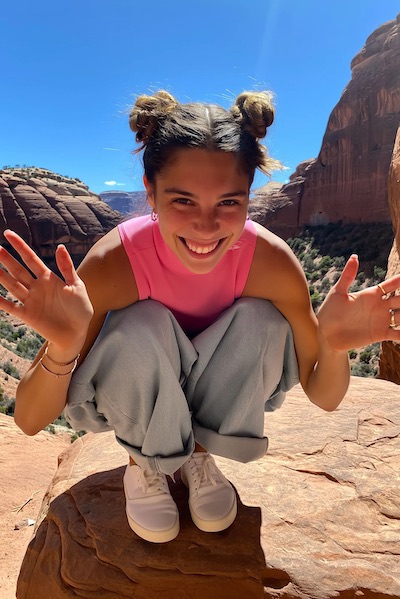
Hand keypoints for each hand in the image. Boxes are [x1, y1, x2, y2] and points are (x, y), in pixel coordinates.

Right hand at [0, 230, 93, 352]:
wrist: (77, 332)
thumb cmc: (80, 308)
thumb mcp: (77, 285)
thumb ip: (66, 267)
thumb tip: (59, 247)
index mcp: (48, 278)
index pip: (30, 259)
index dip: (20, 246)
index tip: (8, 234)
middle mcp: (36, 287)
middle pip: (18, 270)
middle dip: (6, 259)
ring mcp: (31, 301)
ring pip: (12, 285)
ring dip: (1, 276)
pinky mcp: (28, 315)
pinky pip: (11, 306)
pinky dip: (0, 301)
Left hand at [317, 254, 399, 351]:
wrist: (326, 334)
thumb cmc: (329, 311)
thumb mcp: (338, 292)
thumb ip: (347, 275)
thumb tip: (354, 256)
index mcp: (371, 295)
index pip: (390, 285)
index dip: (399, 281)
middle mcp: (379, 307)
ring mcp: (381, 320)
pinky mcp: (380, 334)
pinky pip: (397, 334)